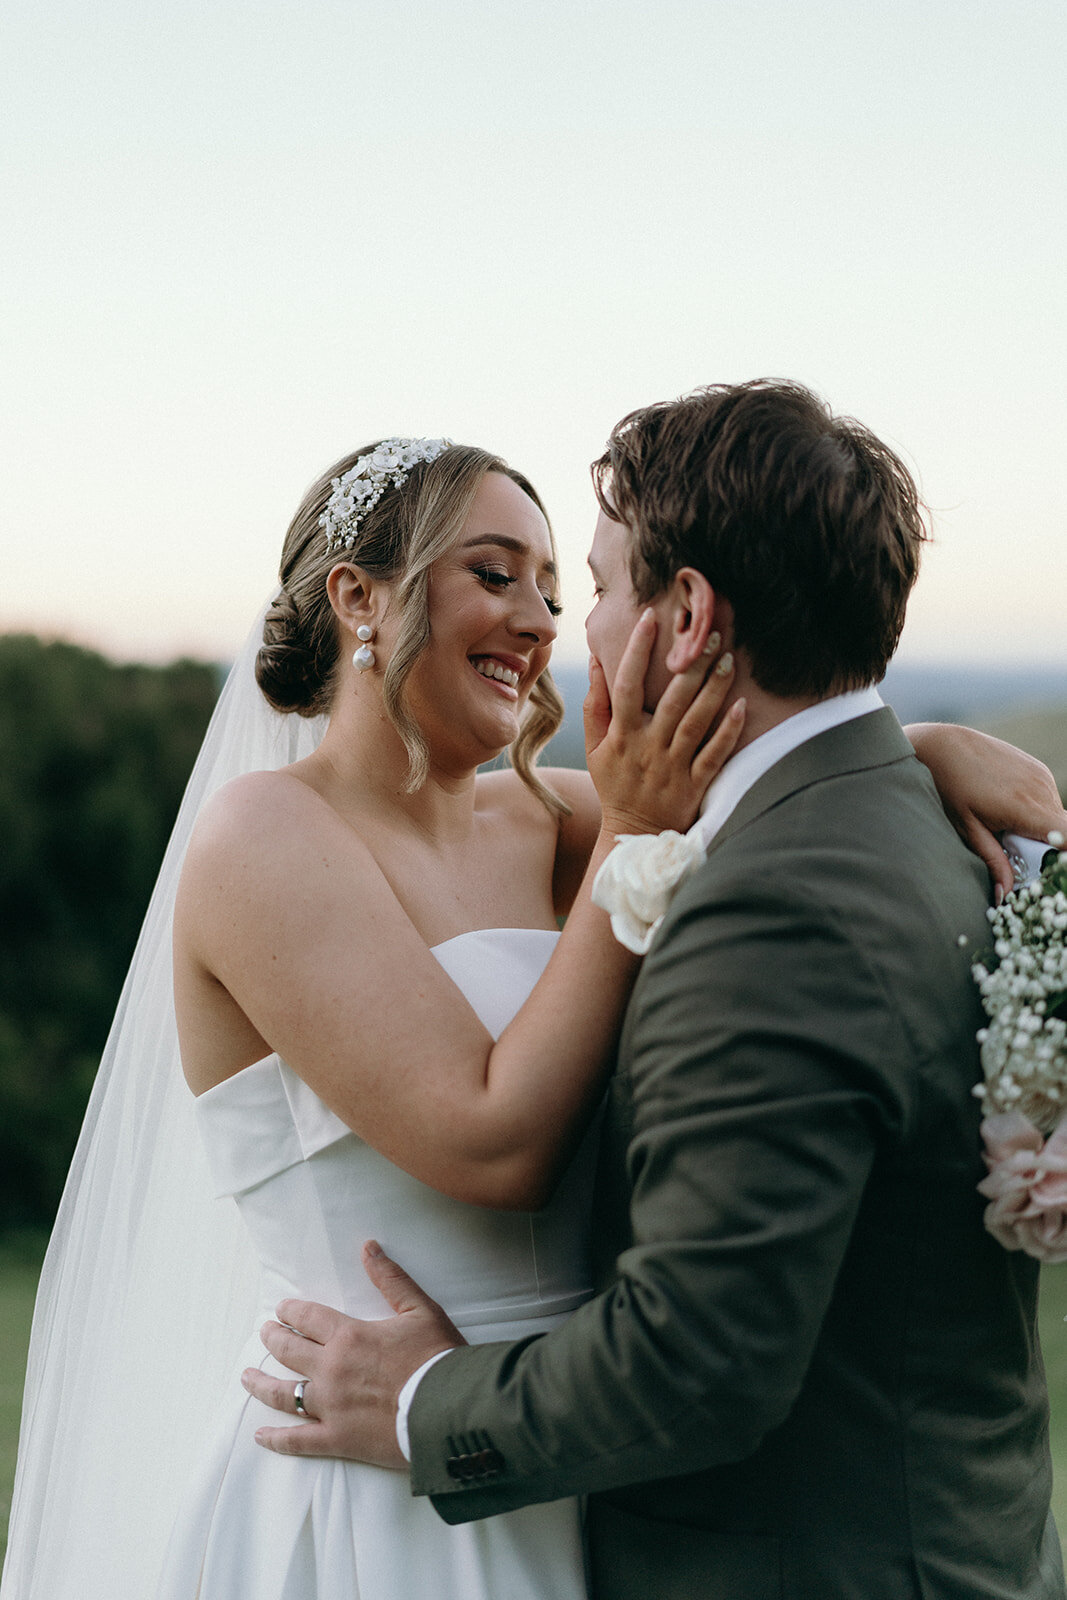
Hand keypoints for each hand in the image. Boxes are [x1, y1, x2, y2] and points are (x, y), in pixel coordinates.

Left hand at [242, 1242, 464, 1466]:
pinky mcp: (337, 1439)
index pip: (307, 1318)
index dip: (291, 1311)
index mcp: (348, 1336)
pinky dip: (276, 1439)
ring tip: (247, 1377)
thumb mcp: (419, 1309)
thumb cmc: (438, 1357)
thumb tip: (369, 1247)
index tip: (280, 1309)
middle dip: (273, 1338)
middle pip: (288, 1350)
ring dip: (261, 1384)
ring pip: (283, 1393)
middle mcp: (331, 1369)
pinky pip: (297, 1440)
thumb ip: (391, 1279)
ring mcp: (330, 1407)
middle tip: (264, 1332)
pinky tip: (261, 1435)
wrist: (451, 1408)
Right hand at [585, 611, 744, 837]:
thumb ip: (595, 705)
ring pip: (696, 722)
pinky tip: (742, 706)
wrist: (633, 835)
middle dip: (690, 665)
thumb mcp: (595, 747)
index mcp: (621, 736)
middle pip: (672, 700)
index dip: (637, 651)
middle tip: (709, 633)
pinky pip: (715, 754)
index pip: (627, 686)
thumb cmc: (615, 784)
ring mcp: (673, 767)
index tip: (649, 618)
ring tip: (729, 658)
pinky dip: (729, 731)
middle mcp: (647, 748)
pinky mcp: (694, 785)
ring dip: (714, 689)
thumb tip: (598, 661)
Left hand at [907, 722, 1066, 901]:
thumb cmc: (950, 788)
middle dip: (1049, 848)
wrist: (942, 746)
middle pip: (1064, 830)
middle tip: (1018, 852)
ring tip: (1006, 827)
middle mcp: (1040, 789)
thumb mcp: (968, 829)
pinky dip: (1037, 811)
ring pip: (1057, 815)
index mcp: (1025, 807)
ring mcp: (1041, 775)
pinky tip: (1008, 808)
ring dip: (1041, 829)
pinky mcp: (1038, 768)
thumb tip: (1005, 896)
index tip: (1054, 870)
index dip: (1065, 858)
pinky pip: (1048, 799)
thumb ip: (993, 861)